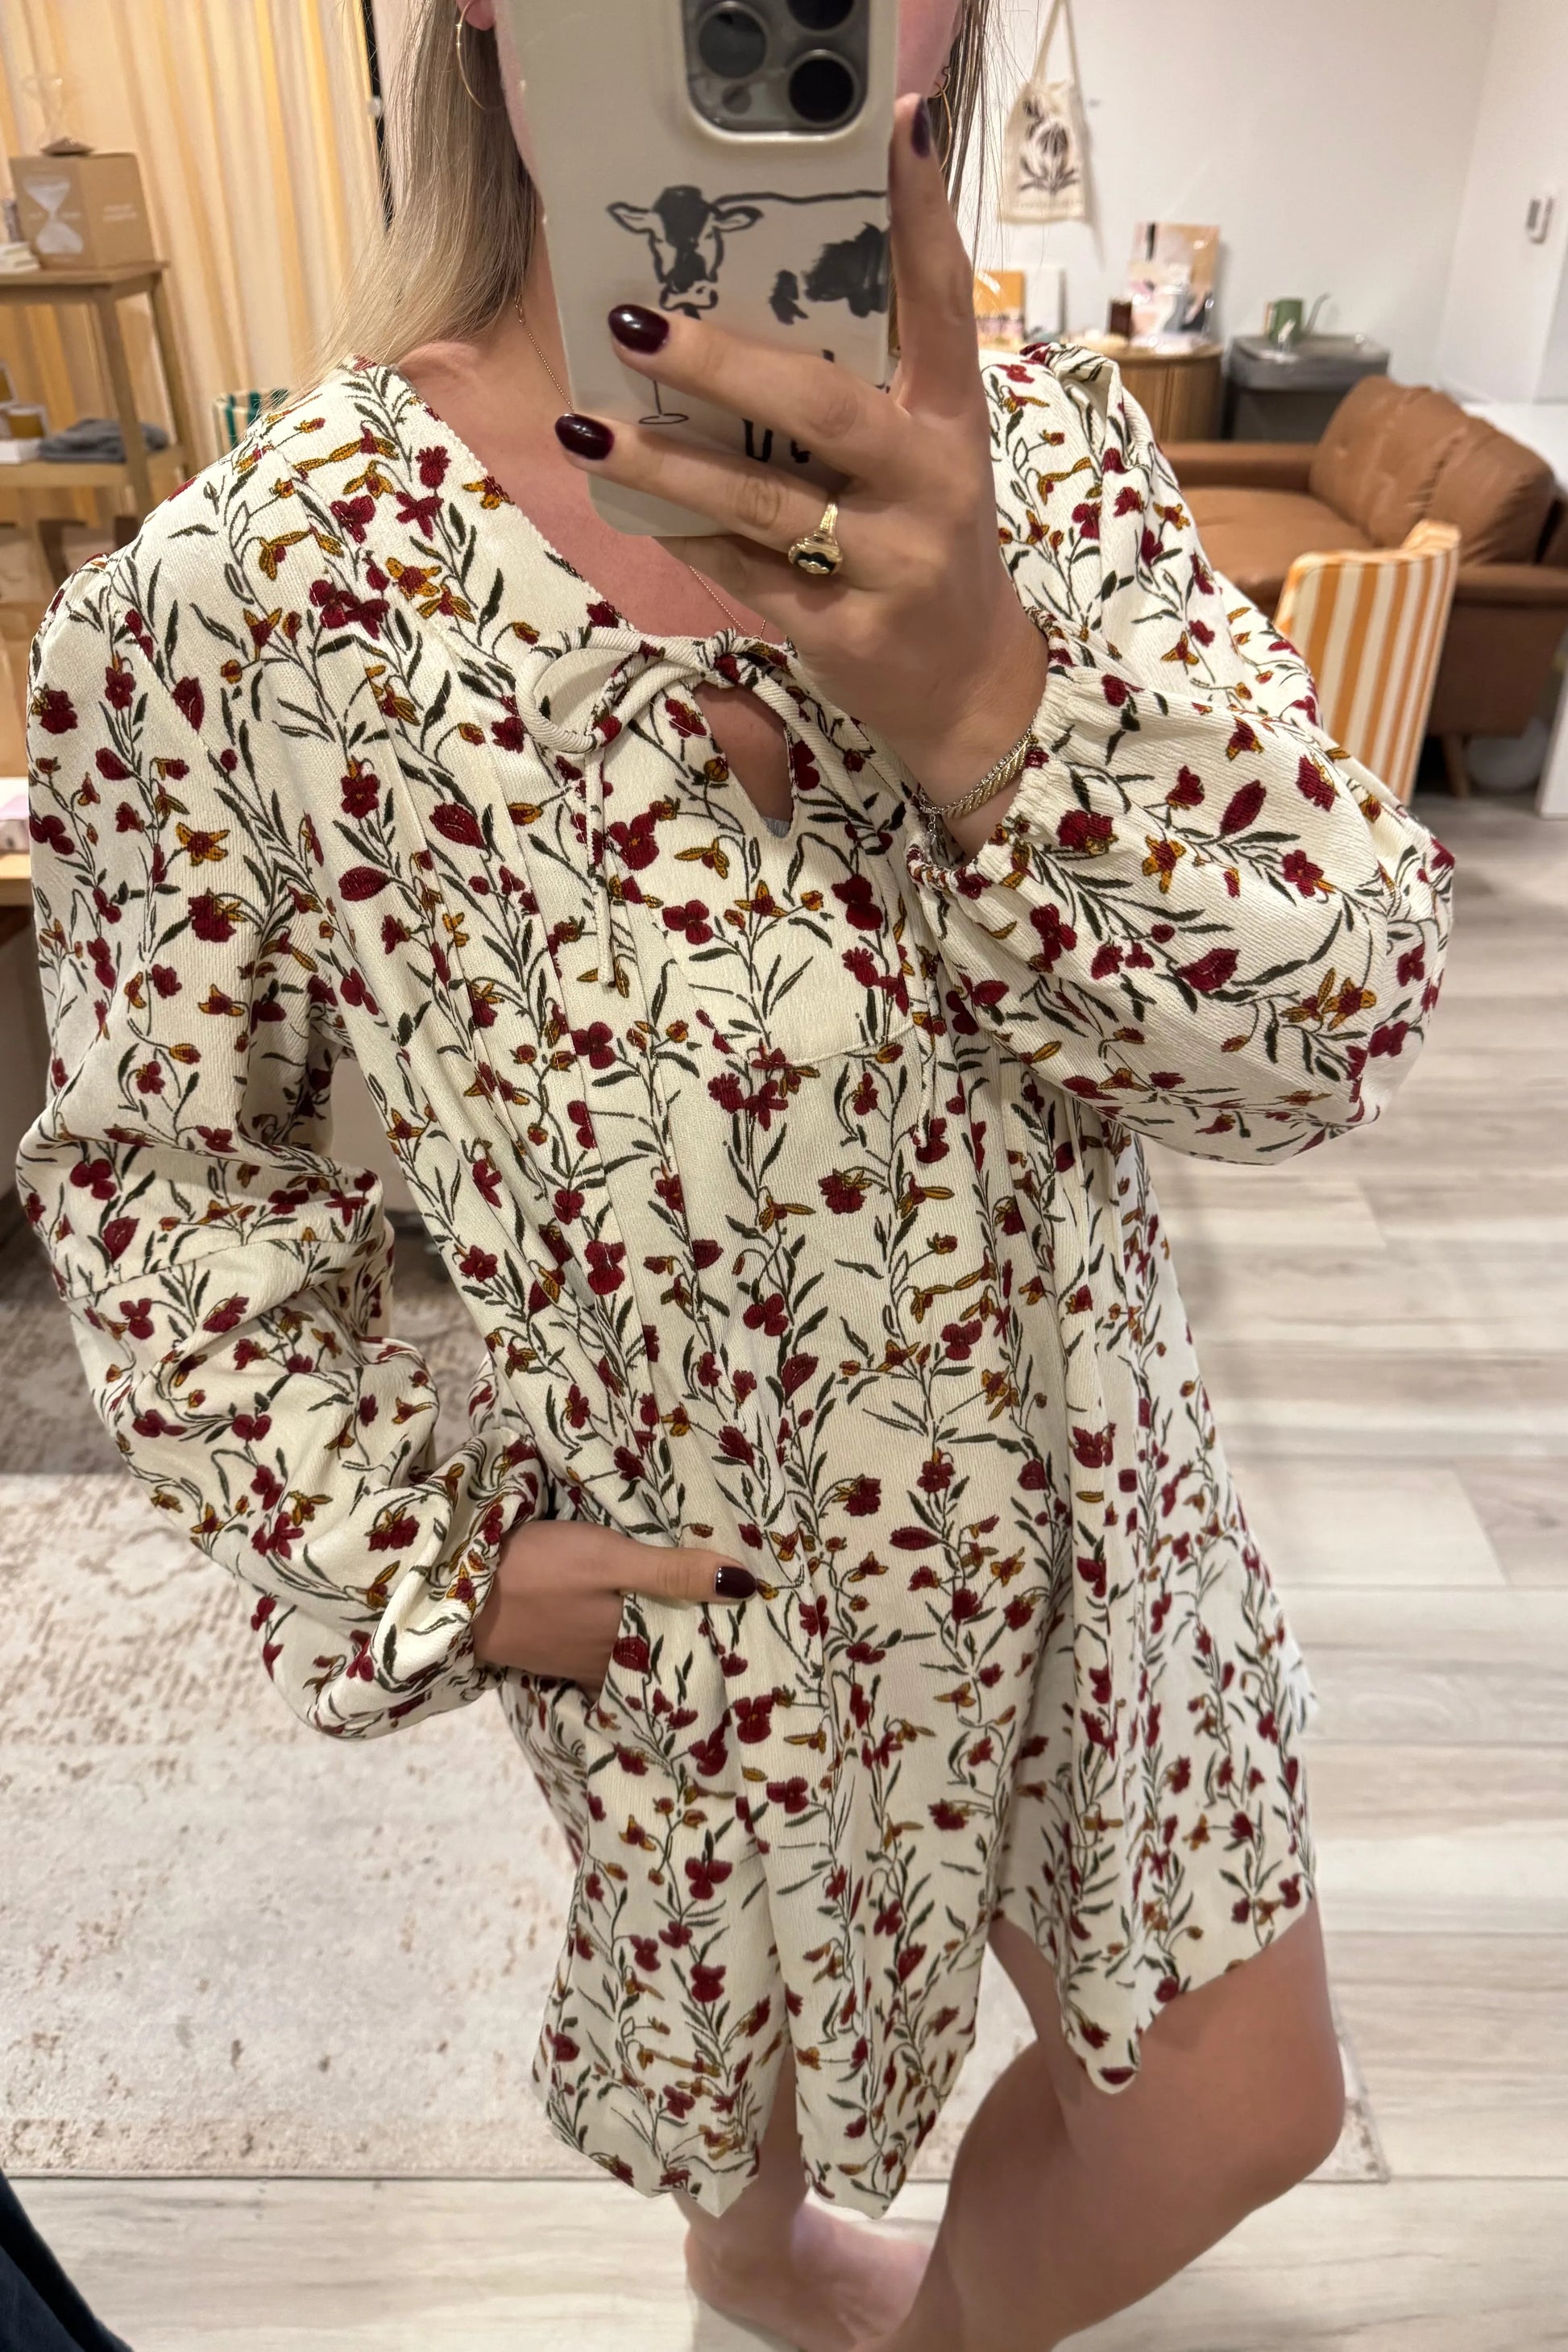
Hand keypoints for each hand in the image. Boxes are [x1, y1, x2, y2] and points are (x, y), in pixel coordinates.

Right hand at [471, 1517, 756, 1687]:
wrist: (458, 1592)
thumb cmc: (539, 1570)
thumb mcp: (610, 1559)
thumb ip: (672, 1571)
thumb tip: (747, 1585)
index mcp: (633, 1642)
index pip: (696, 1644)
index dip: (726, 1632)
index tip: (759, 1619)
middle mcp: (613, 1664)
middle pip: (669, 1655)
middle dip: (701, 1641)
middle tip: (742, 1622)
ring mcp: (582, 1664)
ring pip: (639, 1658)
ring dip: (666, 1644)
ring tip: (702, 1623)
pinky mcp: (558, 1656)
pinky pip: (609, 1658)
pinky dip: (630, 1647)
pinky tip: (640, 1630)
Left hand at [551, 94, 1050, 848]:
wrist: (969, 689)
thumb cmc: (924, 548)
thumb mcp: (924, 460)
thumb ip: (863, 393)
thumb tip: (743, 308)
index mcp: (953, 422)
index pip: (944, 303)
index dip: (922, 218)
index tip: (895, 132)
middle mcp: (930, 484)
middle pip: (823, 409)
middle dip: (723, 364)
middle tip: (637, 323)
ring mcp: (890, 563)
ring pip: (764, 502)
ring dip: (668, 463)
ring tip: (588, 426)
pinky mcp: (846, 631)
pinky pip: (745, 573)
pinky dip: (686, 536)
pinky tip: (630, 505)